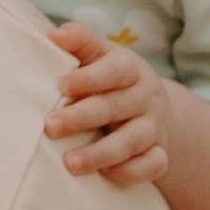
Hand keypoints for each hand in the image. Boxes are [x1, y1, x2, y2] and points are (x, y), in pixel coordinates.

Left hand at [45, 22, 169, 185]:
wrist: (149, 105)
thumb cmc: (110, 77)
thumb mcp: (100, 54)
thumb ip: (80, 42)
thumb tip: (54, 35)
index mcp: (130, 69)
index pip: (115, 71)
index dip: (90, 78)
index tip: (61, 84)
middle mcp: (146, 97)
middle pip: (117, 106)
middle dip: (82, 117)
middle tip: (50, 126)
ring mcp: (154, 127)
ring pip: (132, 140)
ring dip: (101, 152)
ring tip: (70, 163)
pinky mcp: (159, 153)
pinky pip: (153, 166)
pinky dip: (130, 172)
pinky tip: (105, 174)